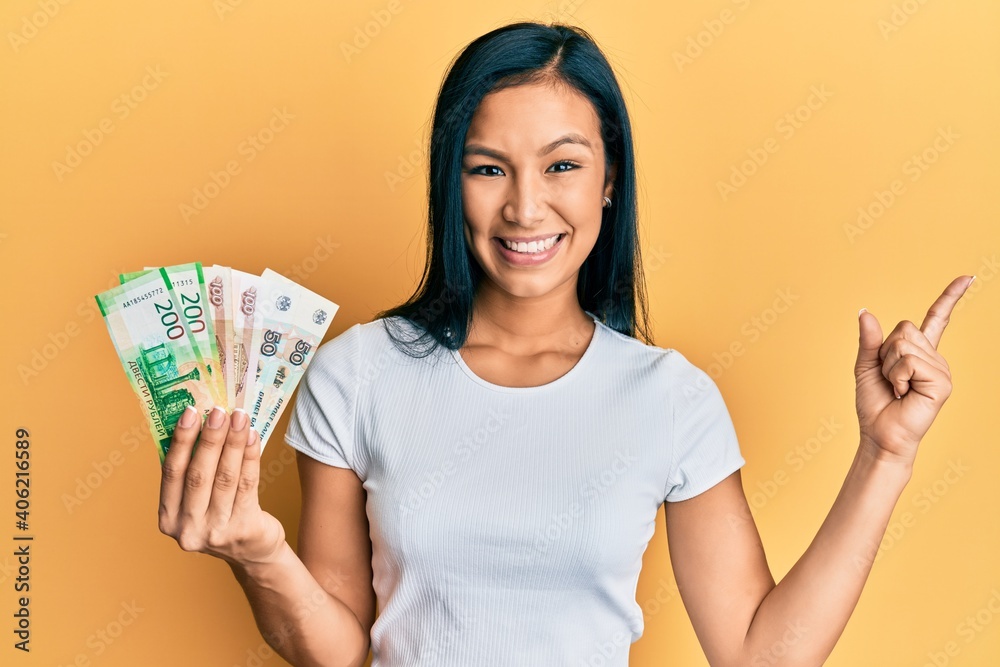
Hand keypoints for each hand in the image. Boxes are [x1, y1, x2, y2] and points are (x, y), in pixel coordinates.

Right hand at [158, 405, 285, 566]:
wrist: (252, 552)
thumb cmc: (221, 515)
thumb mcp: (197, 500)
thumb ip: (192, 471)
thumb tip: (199, 421)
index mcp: (168, 518)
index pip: (171, 473)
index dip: (180, 440)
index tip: (190, 412)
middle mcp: (187, 529)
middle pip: (199, 475)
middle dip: (210, 438)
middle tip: (219, 411)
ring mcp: (216, 532)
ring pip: (226, 477)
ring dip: (233, 443)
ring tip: (240, 417)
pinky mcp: (243, 529)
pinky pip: (248, 484)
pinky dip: (250, 457)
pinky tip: (253, 437)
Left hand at [854, 275, 973, 467]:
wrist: (880, 434)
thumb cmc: (874, 404)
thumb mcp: (866, 366)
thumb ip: (868, 340)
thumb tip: (865, 311)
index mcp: (919, 352)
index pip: (936, 319)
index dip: (950, 297)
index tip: (967, 277)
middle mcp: (934, 358)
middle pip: (903, 329)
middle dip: (884, 352)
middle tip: (889, 379)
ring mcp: (941, 369)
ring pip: (903, 345)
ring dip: (889, 367)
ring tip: (896, 388)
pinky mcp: (942, 382)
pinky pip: (910, 361)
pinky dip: (897, 376)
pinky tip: (903, 392)